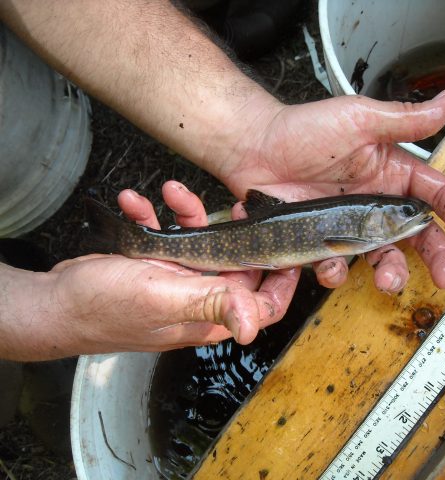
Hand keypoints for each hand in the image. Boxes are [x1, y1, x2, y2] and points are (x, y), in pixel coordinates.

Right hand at [18, 183, 298, 359]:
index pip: (265, 305)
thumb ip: (210, 304)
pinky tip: (135, 203)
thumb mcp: (163, 299)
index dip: (283, 280)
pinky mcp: (156, 264)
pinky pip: (167, 235)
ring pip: (201, 242)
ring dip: (187, 214)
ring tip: (171, 191)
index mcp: (210, 314)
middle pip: (238, 264)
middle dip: (236, 232)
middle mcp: (199, 299)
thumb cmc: (104, 308)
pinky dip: (154, 217)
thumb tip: (252, 328)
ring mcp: (178, 280)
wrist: (55, 302)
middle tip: (236, 205)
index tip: (289, 247)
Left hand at [218, 91, 444, 291]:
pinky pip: (338, 263)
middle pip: (417, 235)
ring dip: (391, 272)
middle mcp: (375, 203)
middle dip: (436, 256)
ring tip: (388, 280)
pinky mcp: (322, 241)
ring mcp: (349, 225)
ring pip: (381, 256)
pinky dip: (337, 270)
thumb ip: (403, 120)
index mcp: (391, 172)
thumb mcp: (358, 119)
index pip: (435, 195)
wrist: (255, 148)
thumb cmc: (303, 129)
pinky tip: (332, 264)